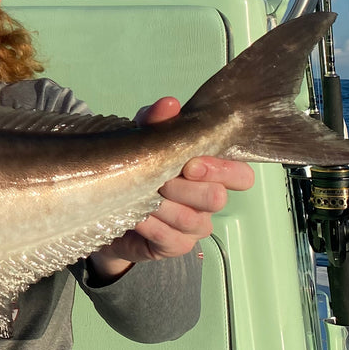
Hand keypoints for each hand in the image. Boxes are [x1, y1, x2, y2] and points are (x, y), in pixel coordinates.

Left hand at [86, 97, 253, 281]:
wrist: (106, 208)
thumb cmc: (134, 168)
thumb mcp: (140, 140)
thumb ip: (156, 122)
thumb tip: (169, 103)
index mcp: (211, 172)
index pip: (242, 176)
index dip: (222, 171)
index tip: (190, 165)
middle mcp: (209, 200)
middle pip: (217, 198)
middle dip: (183, 188)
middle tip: (158, 181)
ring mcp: (195, 226)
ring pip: (192, 219)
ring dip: (162, 205)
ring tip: (140, 196)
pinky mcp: (176, 246)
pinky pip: (170, 238)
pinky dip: (149, 224)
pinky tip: (135, 215)